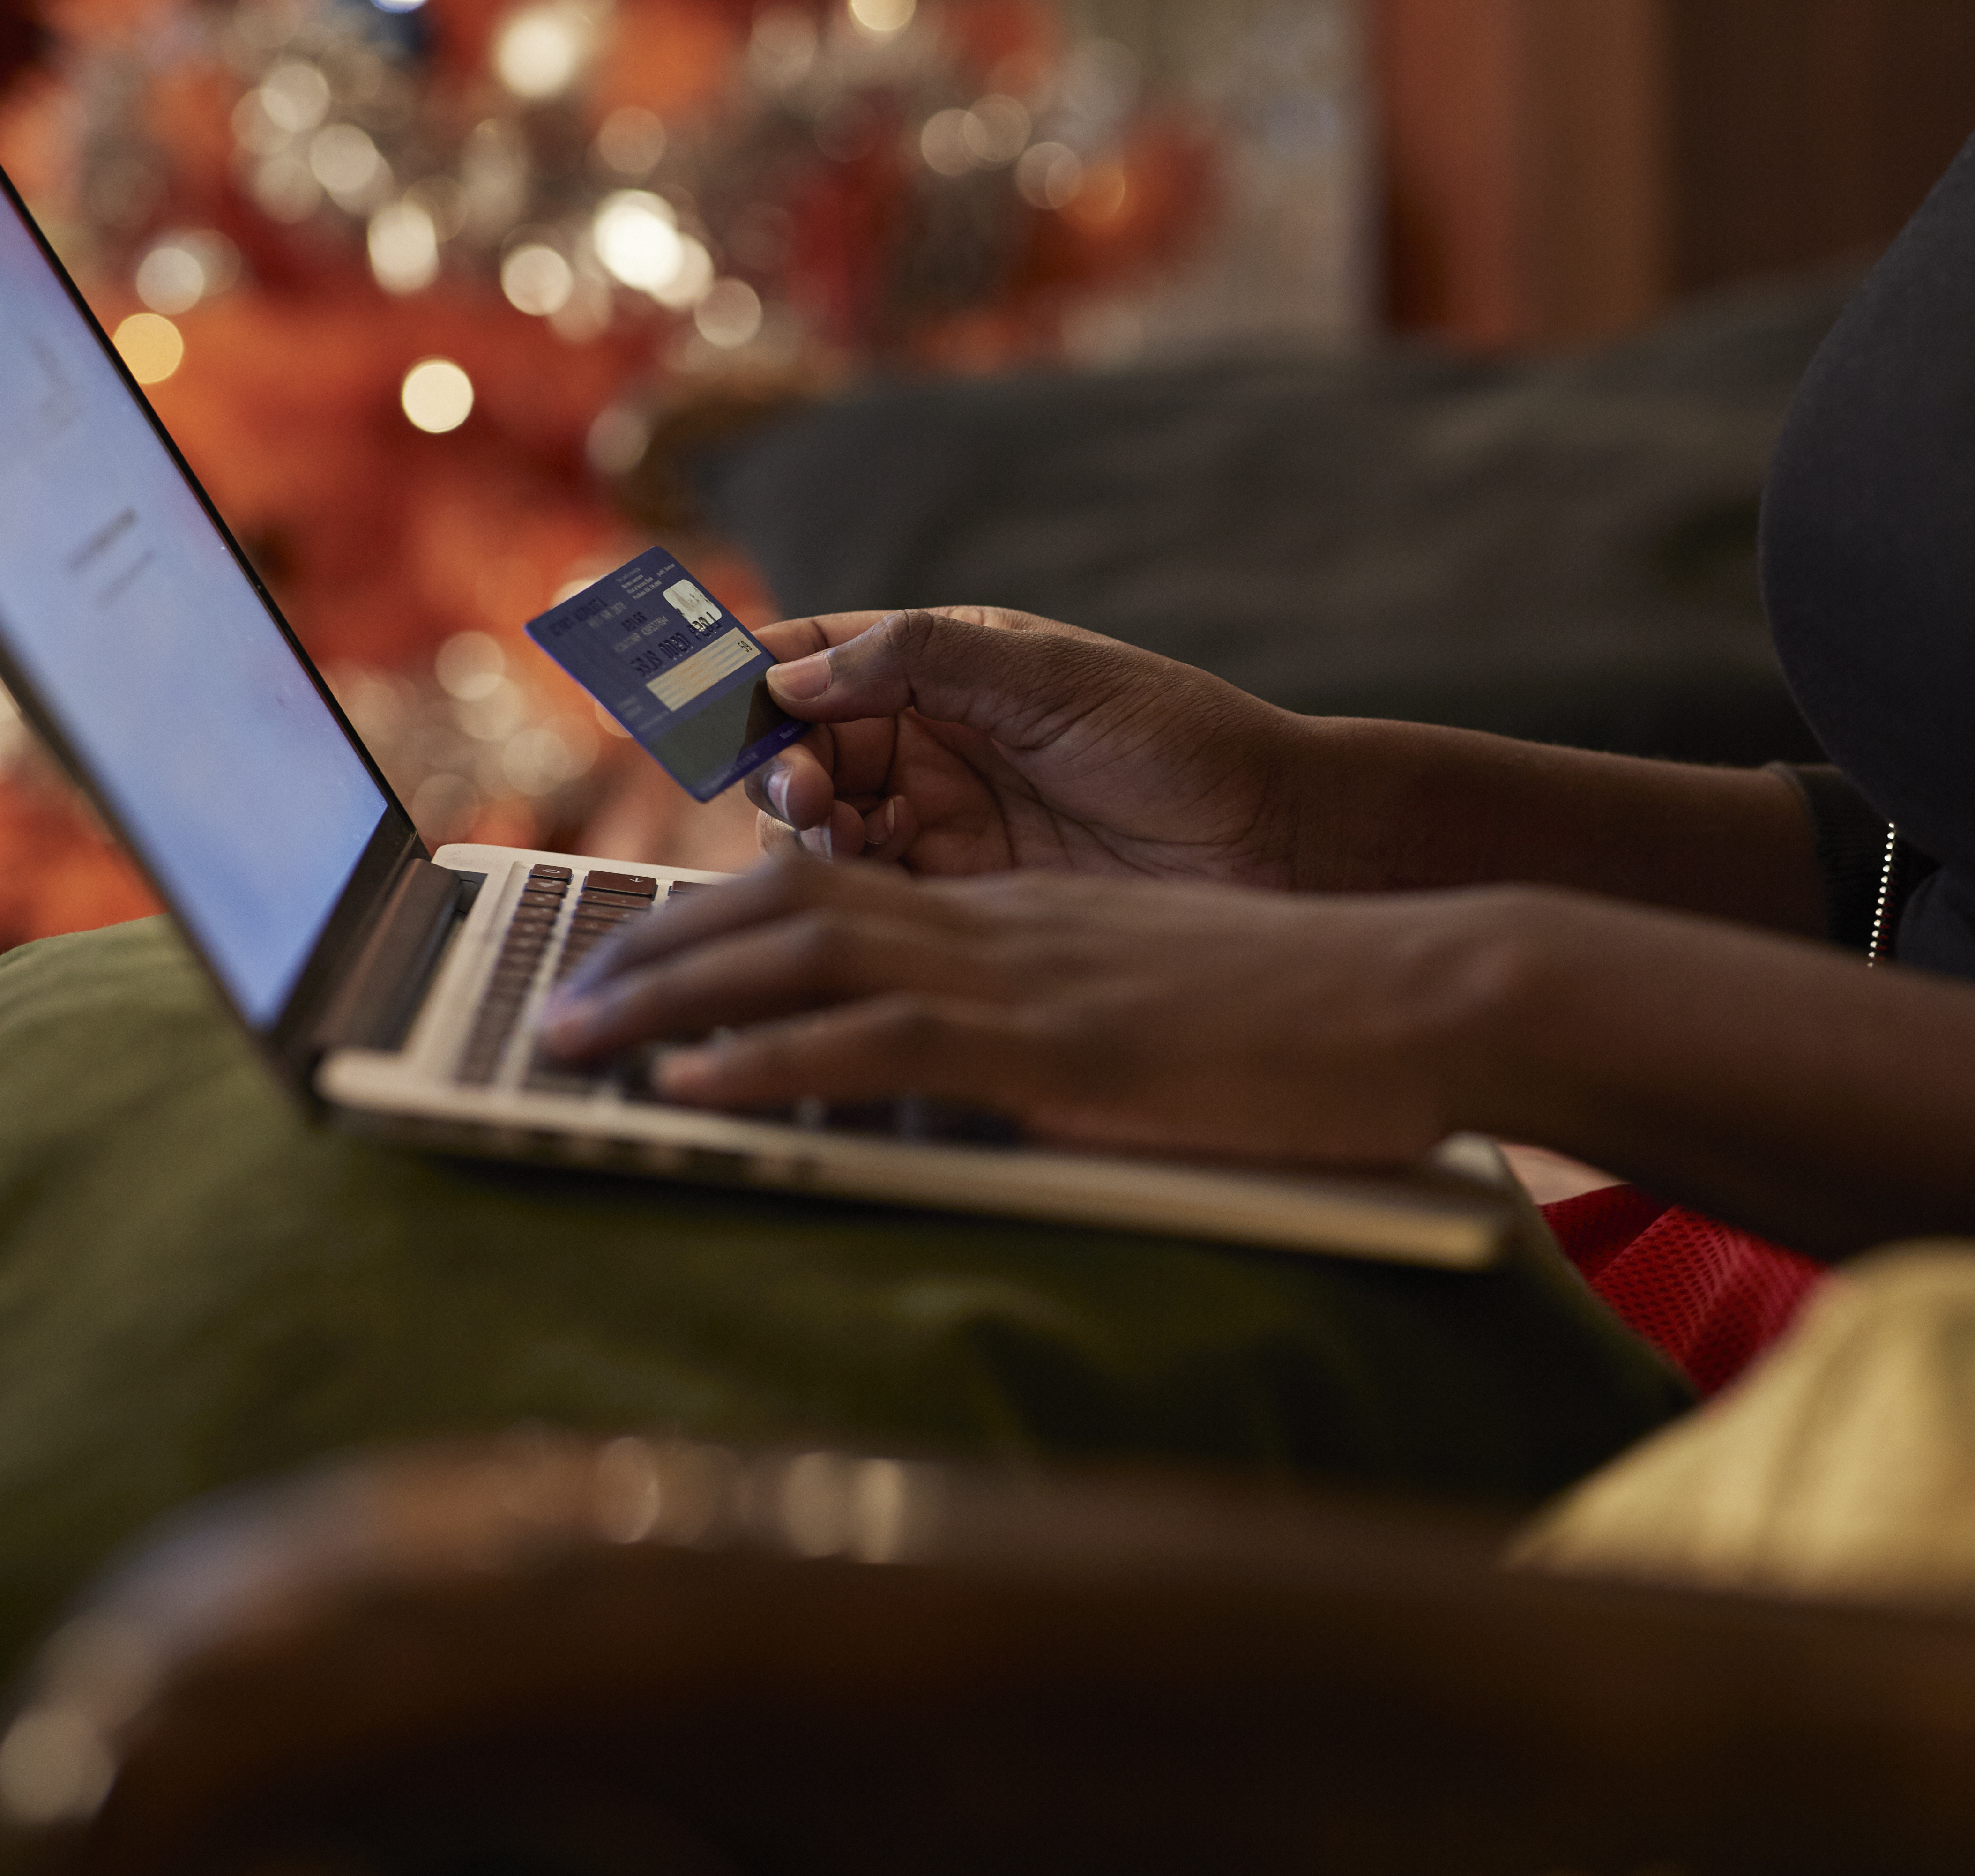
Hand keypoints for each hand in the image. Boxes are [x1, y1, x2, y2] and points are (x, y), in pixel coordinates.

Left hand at [542, 856, 1522, 1164]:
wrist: (1415, 990)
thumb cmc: (1313, 1018)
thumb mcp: (1160, 1011)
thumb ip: (1068, 1028)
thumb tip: (996, 1078)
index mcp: (1025, 921)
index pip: (840, 893)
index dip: (722, 915)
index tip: (642, 953)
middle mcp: (1004, 928)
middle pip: (785, 906)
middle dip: (652, 947)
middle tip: (559, 997)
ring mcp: (1025, 977)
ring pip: (799, 954)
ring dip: (667, 994)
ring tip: (570, 1039)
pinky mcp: (1054, 1042)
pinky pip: (876, 1038)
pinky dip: (768, 1057)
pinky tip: (689, 1082)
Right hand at [745, 607, 1311, 885]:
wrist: (1274, 844)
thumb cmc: (1184, 742)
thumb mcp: (1055, 679)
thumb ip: (922, 660)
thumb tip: (790, 670)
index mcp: (943, 664)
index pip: (806, 654)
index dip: (739, 673)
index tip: (689, 698)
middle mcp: (927, 740)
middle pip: (790, 749)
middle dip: (773, 765)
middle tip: (804, 792)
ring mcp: (938, 821)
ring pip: (811, 831)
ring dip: (800, 832)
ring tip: (836, 834)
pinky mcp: (957, 898)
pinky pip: (863, 897)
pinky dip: (839, 894)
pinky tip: (860, 888)